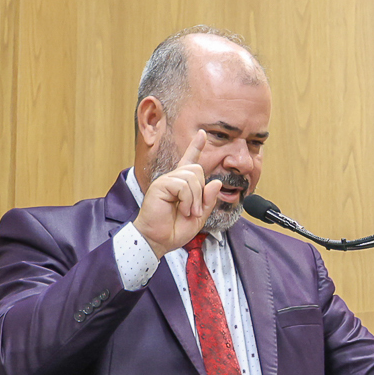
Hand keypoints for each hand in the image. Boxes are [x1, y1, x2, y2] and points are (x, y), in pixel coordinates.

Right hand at [134, 130, 222, 257]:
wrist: (158, 241)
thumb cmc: (174, 230)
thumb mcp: (199, 216)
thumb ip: (208, 200)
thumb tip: (215, 182)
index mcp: (182, 185)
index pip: (190, 161)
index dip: (196, 147)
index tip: (203, 134)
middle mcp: (173, 179)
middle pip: (197, 169)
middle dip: (201, 192)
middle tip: (195, 211)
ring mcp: (166, 181)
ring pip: (192, 177)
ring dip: (195, 199)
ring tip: (188, 212)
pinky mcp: (160, 185)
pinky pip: (183, 185)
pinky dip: (188, 200)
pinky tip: (181, 210)